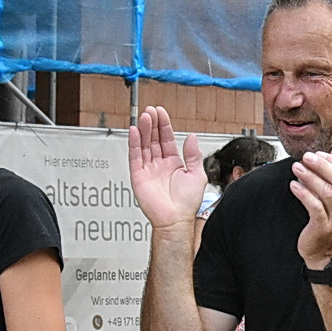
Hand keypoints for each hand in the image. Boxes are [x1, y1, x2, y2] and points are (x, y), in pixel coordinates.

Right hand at [127, 106, 205, 229]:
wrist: (176, 220)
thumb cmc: (187, 203)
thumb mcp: (197, 174)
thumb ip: (193, 154)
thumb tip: (192, 137)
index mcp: (173, 163)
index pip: (167, 139)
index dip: (164, 125)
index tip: (161, 113)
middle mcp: (160, 165)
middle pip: (154, 139)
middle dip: (153, 124)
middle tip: (151, 110)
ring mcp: (148, 169)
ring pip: (144, 145)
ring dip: (144, 130)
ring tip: (145, 116)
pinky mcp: (138, 175)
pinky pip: (135, 156)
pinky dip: (134, 143)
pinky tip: (135, 131)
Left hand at [291, 148, 331, 269]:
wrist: (323, 254)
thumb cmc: (327, 224)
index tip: (318, 154)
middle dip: (321, 165)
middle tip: (306, 157)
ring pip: (326, 192)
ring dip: (310, 177)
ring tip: (297, 168)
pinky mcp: (323, 227)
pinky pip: (314, 206)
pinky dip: (303, 193)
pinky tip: (294, 185)